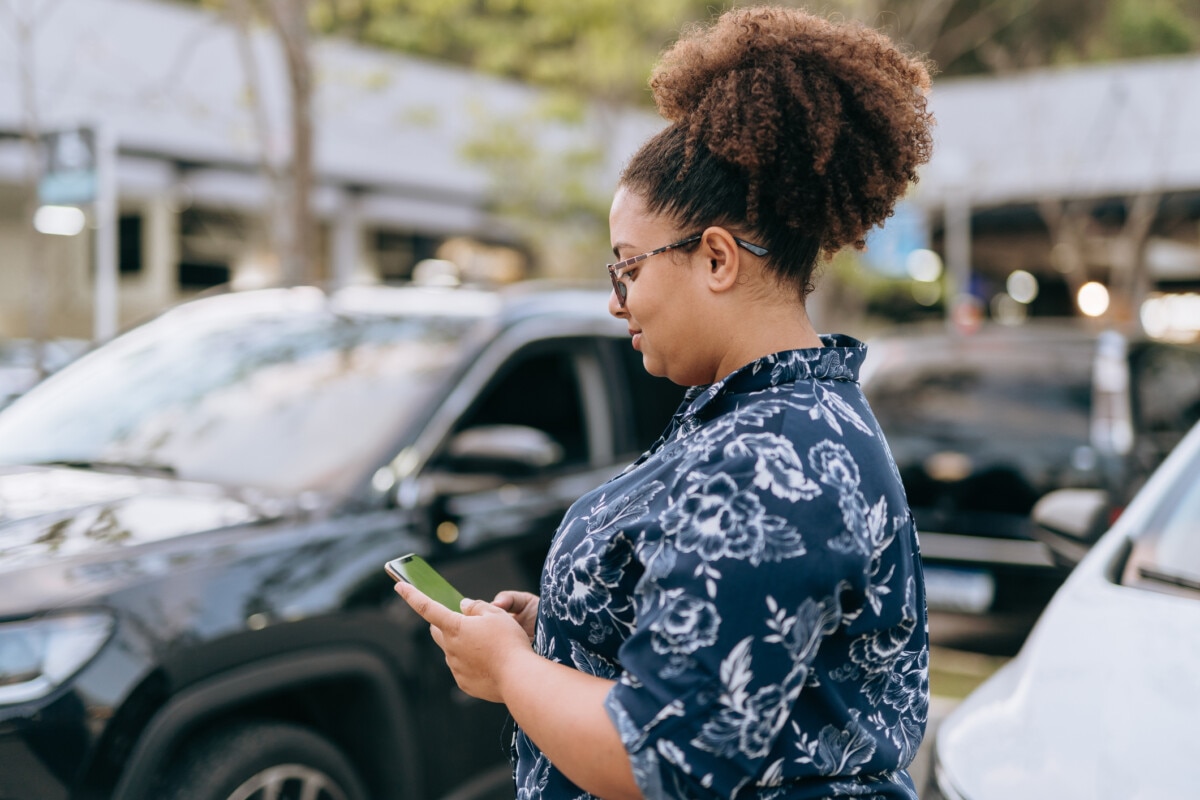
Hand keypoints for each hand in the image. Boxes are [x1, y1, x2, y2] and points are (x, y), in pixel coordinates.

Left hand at [395, 582, 533, 702]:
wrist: (518, 678)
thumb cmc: (508, 642)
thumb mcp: (496, 614)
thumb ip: (477, 607)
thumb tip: (464, 607)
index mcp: (454, 627)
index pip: (427, 607)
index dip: (411, 595)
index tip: (399, 585)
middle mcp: (450, 648)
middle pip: (437, 630)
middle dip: (444, 623)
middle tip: (463, 620)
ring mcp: (455, 668)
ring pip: (452, 650)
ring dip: (463, 644)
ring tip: (488, 646)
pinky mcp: (464, 683)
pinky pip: (463, 668)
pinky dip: (472, 662)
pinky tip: (490, 663)